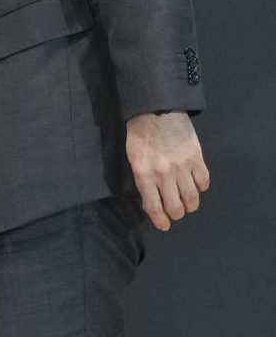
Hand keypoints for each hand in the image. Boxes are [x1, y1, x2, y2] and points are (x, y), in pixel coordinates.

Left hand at [125, 111, 209, 230]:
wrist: (156, 111)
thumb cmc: (139, 135)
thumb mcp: (133, 158)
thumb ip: (142, 179)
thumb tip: (151, 200)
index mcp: (144, 175)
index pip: (154, 207)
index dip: (160, 220)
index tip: (164, 226)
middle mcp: (164, 175)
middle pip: (176, 207)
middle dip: (176, 214)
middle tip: (176, 211)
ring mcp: (182, 168)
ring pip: (192, 199)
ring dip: (190, 204)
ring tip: (187, 202)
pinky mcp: (197, 159)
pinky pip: (204, 182)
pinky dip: (201, 187)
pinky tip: (196, 184)